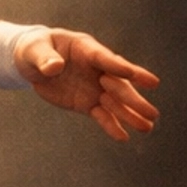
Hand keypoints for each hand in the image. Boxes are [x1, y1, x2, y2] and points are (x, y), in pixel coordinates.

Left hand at [21, 29, 158, 142]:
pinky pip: (101, 115)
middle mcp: (96, 69)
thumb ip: (45, 58)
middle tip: (152, 112)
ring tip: (148, 127)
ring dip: (130, 115)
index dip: (117, 67)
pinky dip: (110, 126)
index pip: (104, 58)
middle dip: (133, 98)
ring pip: (115, 102)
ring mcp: (94, 87)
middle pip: (118, 84)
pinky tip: (123, 137)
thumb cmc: (37, 49)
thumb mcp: (35, 50)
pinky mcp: (86, 102)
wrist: (34, 62)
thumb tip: (54, 68)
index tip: (132, 74)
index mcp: (86, 49)